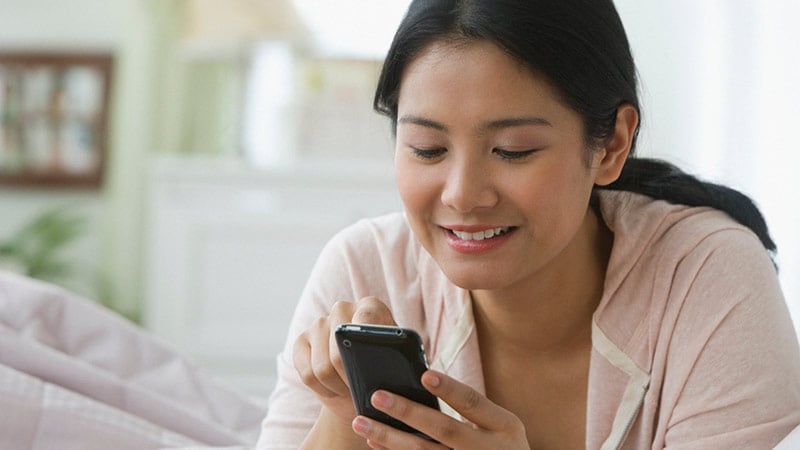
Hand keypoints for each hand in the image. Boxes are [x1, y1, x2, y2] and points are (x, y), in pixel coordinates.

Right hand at [293, 296, 396, 424]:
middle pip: (339, 348)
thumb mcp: (396, 366)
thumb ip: (395, 360)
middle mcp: (343, 309)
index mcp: (371, 308)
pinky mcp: (301, 341)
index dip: (366, 342)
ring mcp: (319, 324)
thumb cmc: (385, 372)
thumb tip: (382, 370)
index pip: (367, 318)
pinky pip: (307, 374)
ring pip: (322, 367)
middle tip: (361, 388)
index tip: (371, 364)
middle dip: (350, 376)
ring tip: (350, 389)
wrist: (361, 384)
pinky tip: (333, 389)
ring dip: (337, 387)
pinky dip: (322, 389)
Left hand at [351, 370, 529, 449]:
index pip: (473, 403)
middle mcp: (488, 449)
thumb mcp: (499, 426)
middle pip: (443, 429)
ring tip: (361, 421)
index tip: (425, 374)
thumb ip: (471, 409)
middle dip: (408, 412)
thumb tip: (421, 380)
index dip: (450, 389)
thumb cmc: (500, 445)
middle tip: (377, 396)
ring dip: (389, 436)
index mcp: (505, 427)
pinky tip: (375, 442)